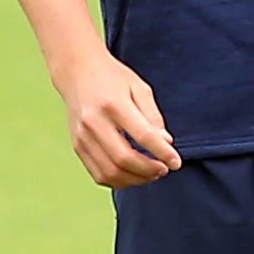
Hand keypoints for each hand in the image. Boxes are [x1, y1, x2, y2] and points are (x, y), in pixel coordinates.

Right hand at [56, 51, 181, 188]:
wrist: (77, 73)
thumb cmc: (113, 79)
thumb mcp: (140, 88)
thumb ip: (153, 116)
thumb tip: (166, 143)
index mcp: (114, 104)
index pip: (142, 136)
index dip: (162, 152)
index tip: (176, 162)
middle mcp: (94, 123)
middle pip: (124, 158)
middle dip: (148, 170)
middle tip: (164, 169)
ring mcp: (83, 137)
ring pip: (109, 171)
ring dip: (135, 179)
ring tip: (152, 174)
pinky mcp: (77, 147)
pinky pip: (98, 173)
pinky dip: (119, 180)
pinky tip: (133, 175)